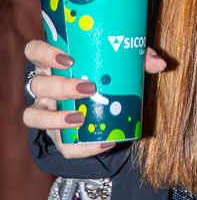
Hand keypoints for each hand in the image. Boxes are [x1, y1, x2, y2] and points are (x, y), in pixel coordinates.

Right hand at [23, 38, 165, 158]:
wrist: (101, 108)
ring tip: (80, 118)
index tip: (68, 59)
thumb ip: (138, 60)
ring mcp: (45, 112)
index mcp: (53, 63)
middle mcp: (43, 87)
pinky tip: (103, 142)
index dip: (44, 53)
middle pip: (38, 85)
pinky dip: (81, 148)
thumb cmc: (104, 75)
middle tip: (88, 87)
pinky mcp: (56, 136)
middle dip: (60, 87)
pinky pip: (61, 146)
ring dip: (55, 118)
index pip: (34, 51)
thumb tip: (161, 63)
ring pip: (33, 116)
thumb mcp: (120, 64)